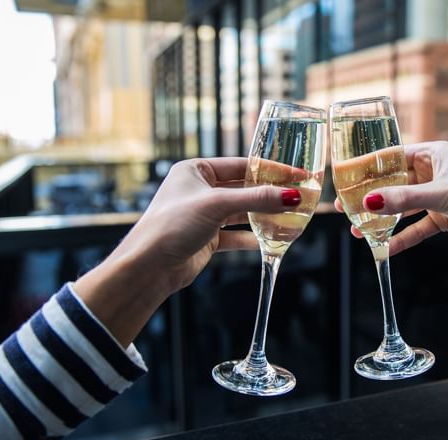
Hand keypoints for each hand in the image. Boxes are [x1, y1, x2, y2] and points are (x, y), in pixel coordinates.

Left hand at [111, 157, 301, 293]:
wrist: (149, 267)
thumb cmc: (172, 225)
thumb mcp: (217, 205)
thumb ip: (256, 199)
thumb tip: (291, 196)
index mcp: (195, 170)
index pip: (241, 165)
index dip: (270, 170)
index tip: (296, 173)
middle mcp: (199, 190)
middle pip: (244, 188)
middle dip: (270, 193)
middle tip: (298, 195)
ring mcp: (204, 215)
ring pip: (242, 212)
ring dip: (264, 215)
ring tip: (290, 216)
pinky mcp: (207, 238)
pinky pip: (236, 234)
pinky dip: (253, 237)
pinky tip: (271, 239)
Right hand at [335, 141, 447, 254]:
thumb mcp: (441, 194)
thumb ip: (404, 199)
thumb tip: (369, 202)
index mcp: (434, 153)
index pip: (393, 157)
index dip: (368, 169)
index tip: (345, 180)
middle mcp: (435, 172)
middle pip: (394, 183)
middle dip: (372, 197)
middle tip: (346, 208)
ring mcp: (439, 196)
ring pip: (404, 207)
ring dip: (384, 219)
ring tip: (357, 231)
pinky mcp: (446, 218)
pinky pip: (418, 227)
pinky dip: (403, 237)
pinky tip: (385, 249)